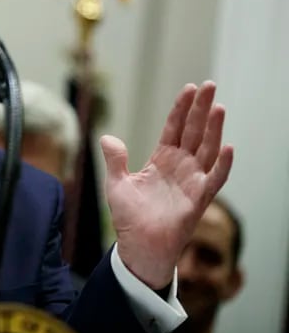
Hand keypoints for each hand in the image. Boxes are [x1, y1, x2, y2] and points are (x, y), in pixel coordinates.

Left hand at [101, 82, 233, 288]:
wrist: (139, 246)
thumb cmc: (129, 218)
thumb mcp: (116, 184)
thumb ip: (115, 160)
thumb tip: (107, 137)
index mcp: (161, 160)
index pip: (174, 128)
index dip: (181, 109)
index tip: (189, 89)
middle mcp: (180, 166)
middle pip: (194, 131)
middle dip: (201, 109)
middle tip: (209, 85)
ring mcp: (192, 181)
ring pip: (207, 149)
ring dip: (214, 128)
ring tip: (218, 106)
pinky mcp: (198, 198)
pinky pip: (214, 179)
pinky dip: (222, 164)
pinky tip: (226, 147)